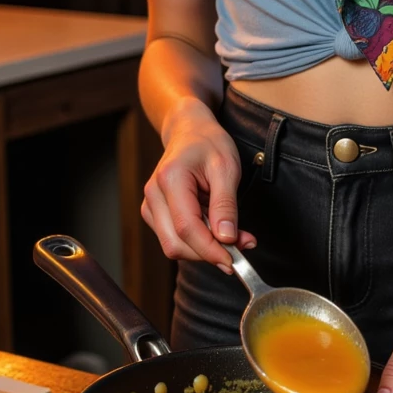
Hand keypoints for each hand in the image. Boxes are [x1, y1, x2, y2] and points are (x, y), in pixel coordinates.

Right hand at [141, 98, 256, 270]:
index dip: (211, 250)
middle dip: (210, 253)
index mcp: (170, 179)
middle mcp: (153, 195)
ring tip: (233, 234)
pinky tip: (214, 227)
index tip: (235, 260)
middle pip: (176, 244)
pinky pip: (174, 239)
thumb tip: (226, 239)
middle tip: (242, 246)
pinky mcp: (154, 214)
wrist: (189, 131)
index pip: (186, 228)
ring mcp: (150, 206)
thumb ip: (225, 205)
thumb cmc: (208, 144)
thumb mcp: (226, 168)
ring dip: (205, 249)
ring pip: (174, 246)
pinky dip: (198, 241)